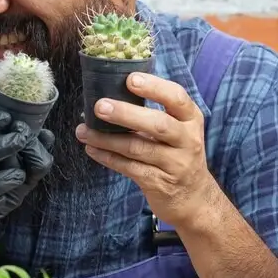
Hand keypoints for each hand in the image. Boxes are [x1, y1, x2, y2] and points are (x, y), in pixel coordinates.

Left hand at [76, 72, 216, 227]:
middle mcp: (187, 140)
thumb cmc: (178, 154)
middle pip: (157, 124)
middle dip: (126, 114)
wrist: (194, 198)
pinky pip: (130, 168)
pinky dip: (108, 158)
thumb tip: (112, 92)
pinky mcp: (160, 183)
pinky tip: (92, 149)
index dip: (154, 87)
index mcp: (190, 119)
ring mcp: (175, 164)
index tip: (130, 79)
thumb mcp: (178, 130)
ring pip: (138, 148)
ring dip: (107, 138)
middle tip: (99, 106)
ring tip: (83, 131)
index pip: (176, 97)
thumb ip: (156, 112)